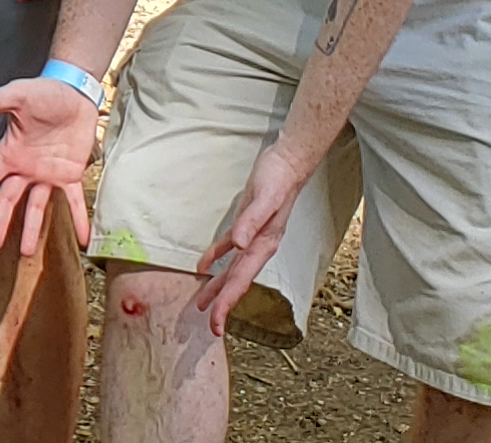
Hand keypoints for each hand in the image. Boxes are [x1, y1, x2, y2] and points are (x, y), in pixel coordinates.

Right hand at [0, 75, 101, 255]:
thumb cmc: (44, 92)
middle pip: (9, 199)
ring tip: (27, 252)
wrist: (76, 92)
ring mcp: (48, 173)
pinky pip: (73, 201)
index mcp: (10, 153)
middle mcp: (26, 168)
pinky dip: (78, 219)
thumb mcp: (18, 95)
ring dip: (32, 229)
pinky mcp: (70, 174)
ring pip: (37, 207)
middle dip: (0, 222)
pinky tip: (82, 238)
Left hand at [188, 139, 319, 335]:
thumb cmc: (278, 179)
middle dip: (223, 305)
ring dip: (218, 287)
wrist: (288, 164)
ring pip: (233, 269)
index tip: (217, 324)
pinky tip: (204, 266)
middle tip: (211, 327)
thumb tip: (237, 244)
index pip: (241, 280)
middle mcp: (259, 246)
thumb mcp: (264, 198)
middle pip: (237, 282)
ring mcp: (253, 238)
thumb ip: (251, 221)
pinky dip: (216, 258)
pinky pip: (228, 248)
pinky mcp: (246, 225)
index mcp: (263, 245)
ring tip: (202, 304)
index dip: (227, 303)